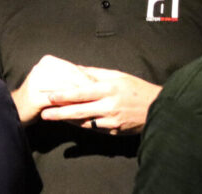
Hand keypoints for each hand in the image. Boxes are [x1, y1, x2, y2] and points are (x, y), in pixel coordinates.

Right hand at [11, 55, 93, 124]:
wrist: (18, 107)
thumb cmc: (43, 95)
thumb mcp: (57, 83)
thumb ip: (72, 79)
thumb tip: (96, 80)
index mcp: (48, 61)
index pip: (73, 68)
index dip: (87, 78)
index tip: (101, 87)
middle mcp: (41, 68)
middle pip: (70, 78)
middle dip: (85, 88)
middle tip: (99, 98)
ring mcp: (36, 81)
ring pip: (64, 90)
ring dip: (78, 98)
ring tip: (92, 105)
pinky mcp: (33, 96)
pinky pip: (56, 102)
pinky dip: (67, 106)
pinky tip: (77, 112)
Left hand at [39, 66, 160, 133]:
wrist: (157, 108)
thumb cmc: (136, 88)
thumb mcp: (117, 75)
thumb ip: (96, 73)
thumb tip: (77, 68)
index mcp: (109, 90)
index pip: (82, 93)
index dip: (64, 95)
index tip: (50, 96)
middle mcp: (109, 106)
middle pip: (79, 111)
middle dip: (59, 113)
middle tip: (43, 113)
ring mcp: (112, 121)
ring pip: (84, 122)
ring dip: (67, 120)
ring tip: (52, 118)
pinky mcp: (114, 132)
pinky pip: (94, 129)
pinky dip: (81, 125)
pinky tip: (70, 123)